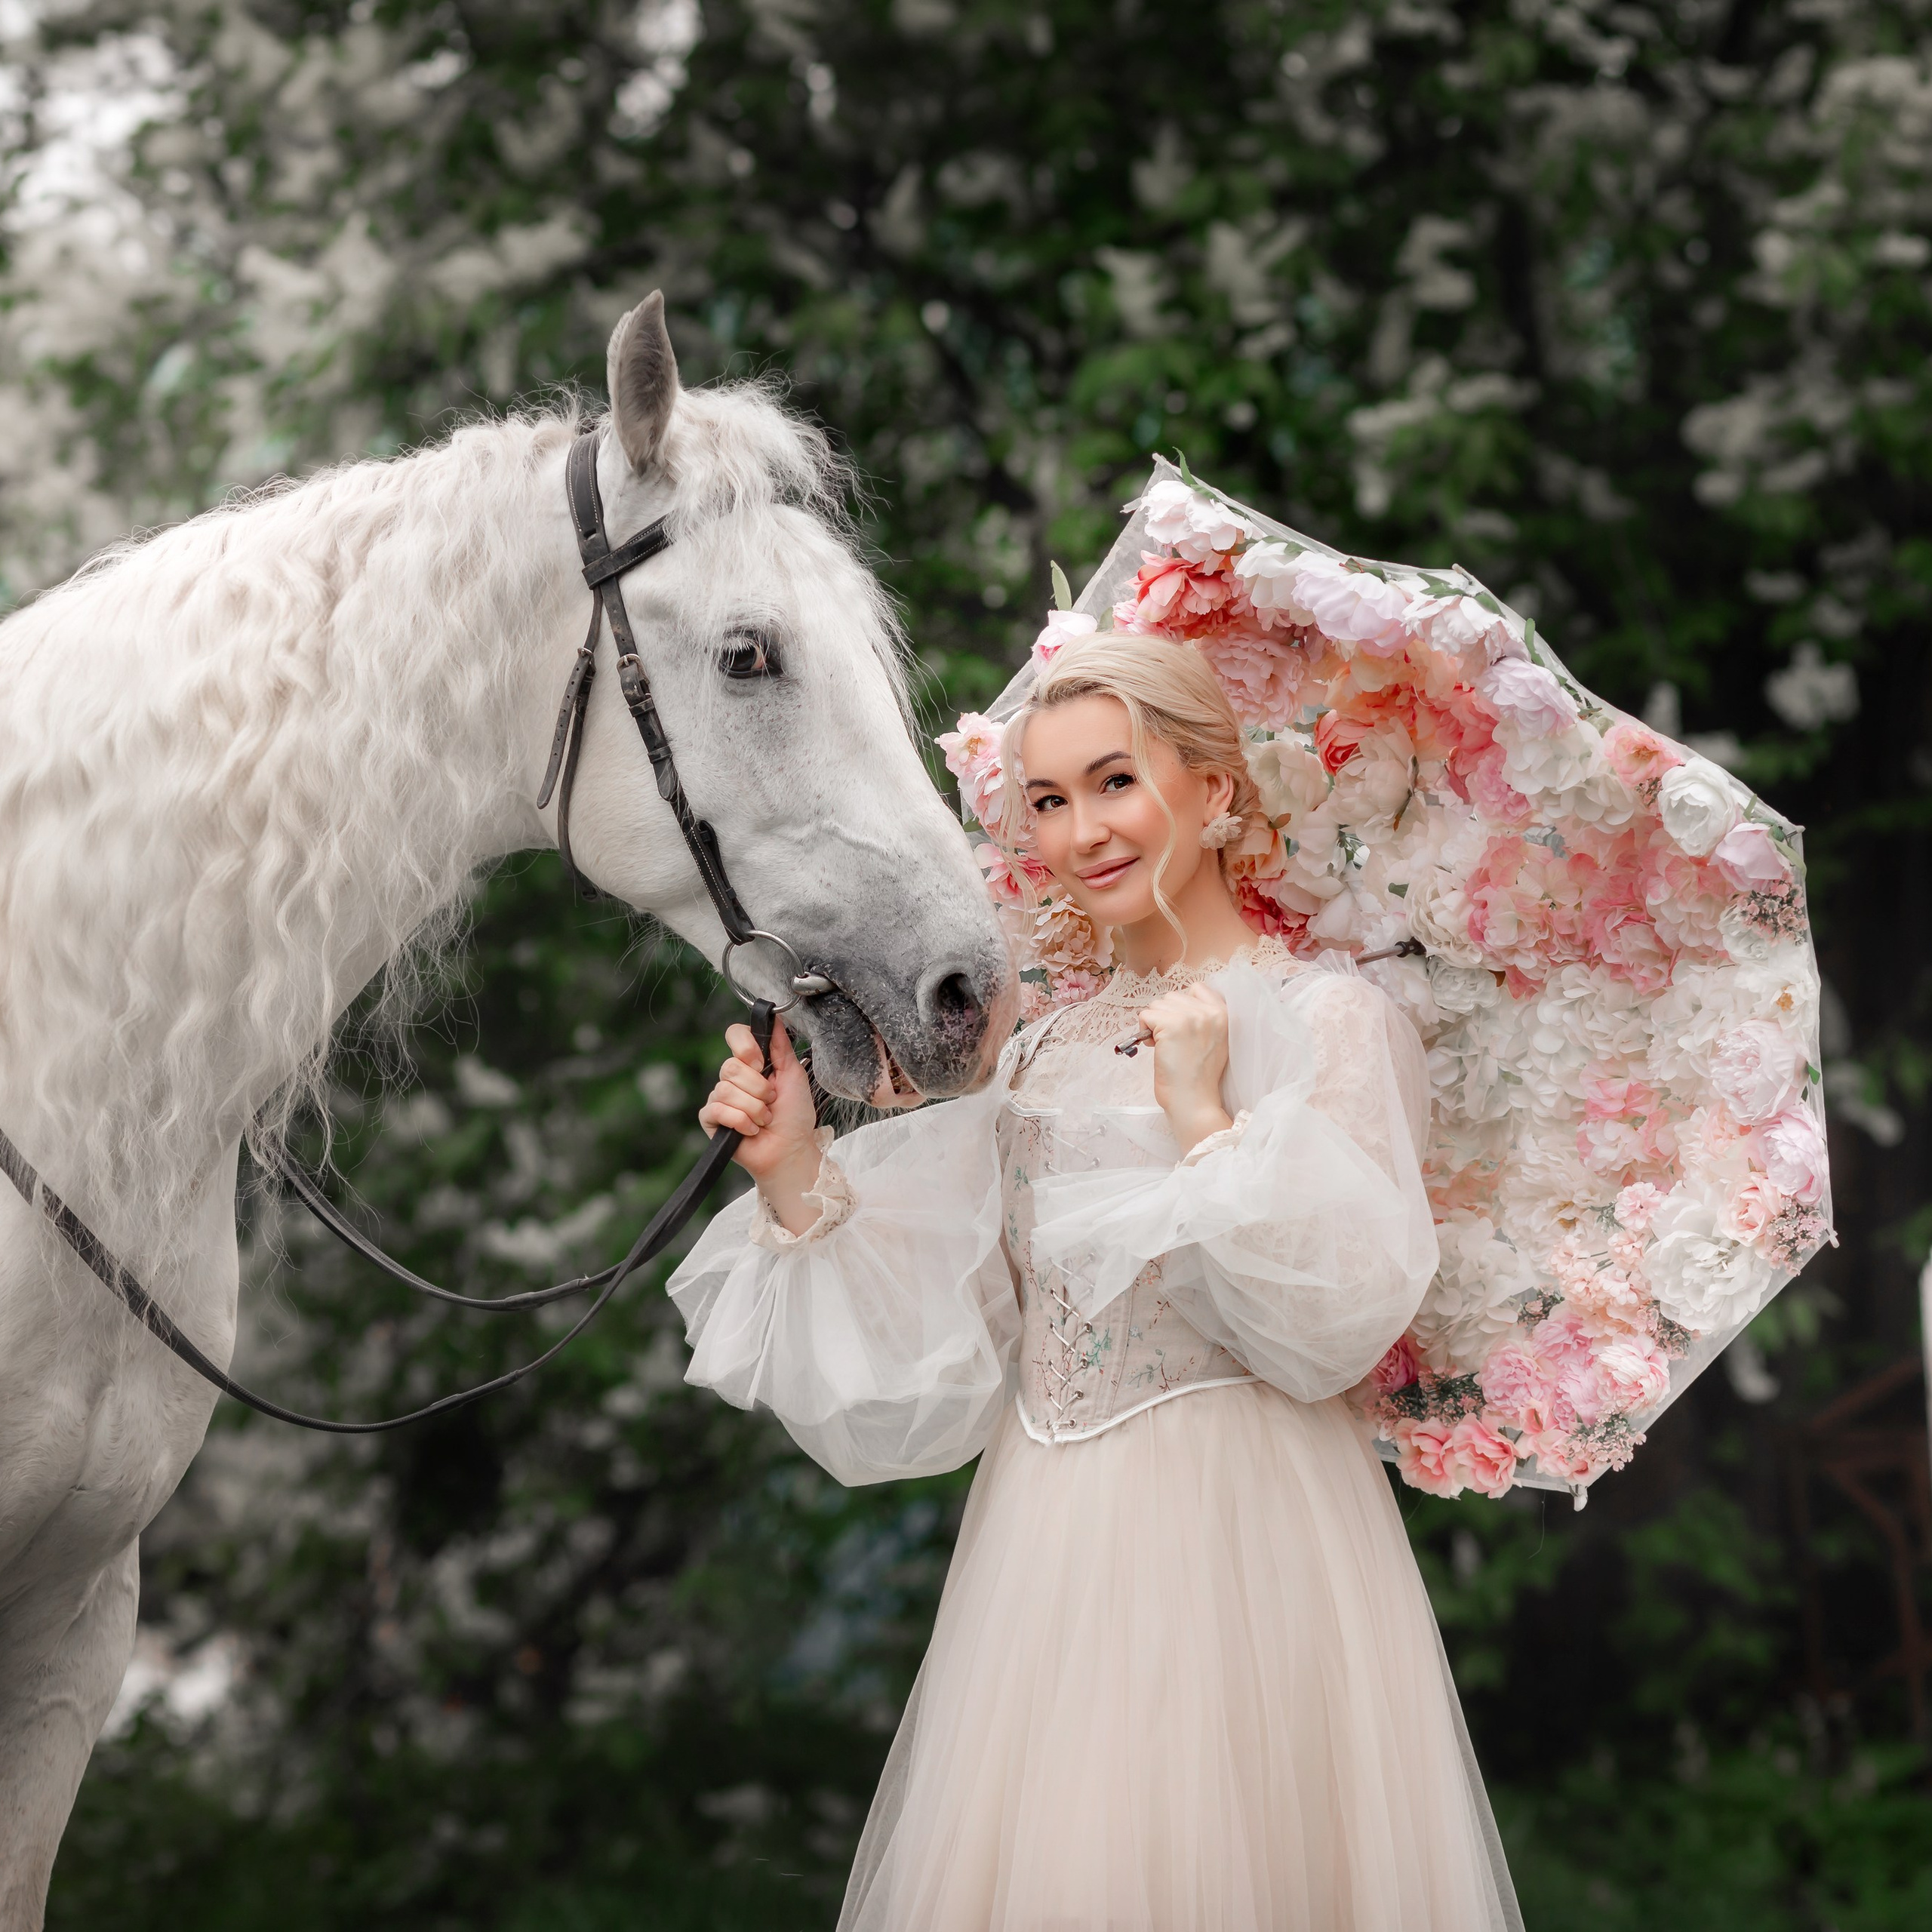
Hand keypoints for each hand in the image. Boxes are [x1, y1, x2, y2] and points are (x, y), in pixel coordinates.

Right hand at [699, 1020, 821, 1217]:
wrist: (790, 1150)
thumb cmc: (795, 1117)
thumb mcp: (794, 1075)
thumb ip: (782, 1046)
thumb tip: (775, 1015)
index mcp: (752, 1063)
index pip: (735, 1035)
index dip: (746, 1047)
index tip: (762, 1063)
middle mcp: (733, 1078)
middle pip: (730, 1066)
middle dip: (758, 1088)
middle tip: (771, 1101)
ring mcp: (720, 1098)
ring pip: (725, 1090)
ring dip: (754, 1108)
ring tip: (765, 1119)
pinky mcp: (711, 1119)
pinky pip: (718, 1110)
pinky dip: (741, 1121)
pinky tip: (751, 1130)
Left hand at [1139, 983, 1233, 1155]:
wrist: (1194, 1100)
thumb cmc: (1199, 1076)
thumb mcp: (1215, 1041)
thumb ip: (1204, 1019)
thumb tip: (1176, 1006)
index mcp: (1224, 1014)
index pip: (1198, 988)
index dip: (1183, 1006)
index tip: (1181, 1027)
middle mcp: (1210, 1011)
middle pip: (1173, 996)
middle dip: (1166, 1015)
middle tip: (1171, 1041)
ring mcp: (1191, 1016)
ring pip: (1158, 1004)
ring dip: (1154, 1023)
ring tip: (1163, 1045)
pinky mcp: (1172, 1025)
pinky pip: (1146, 1015)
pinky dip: (1143, 1030)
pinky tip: (1154, 1046)